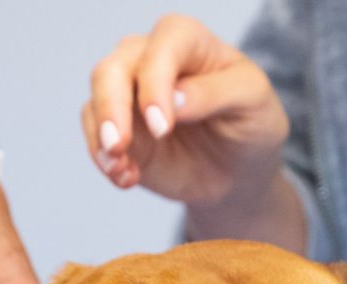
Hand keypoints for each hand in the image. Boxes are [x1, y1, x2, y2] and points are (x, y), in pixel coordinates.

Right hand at [82, 14, 288, 206]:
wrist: (237, 172)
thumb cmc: (250, 124)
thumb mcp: (252, 103)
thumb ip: (214, 94)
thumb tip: (173, 100)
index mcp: (190, 41)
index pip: (165, 43)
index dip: (156, 80)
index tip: (161, 125)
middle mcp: (152, 59)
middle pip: (114, 66)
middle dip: (112, 107)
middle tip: (119, 147)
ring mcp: (130, 93)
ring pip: (96, 97)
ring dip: (101, 136)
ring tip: (122, 171)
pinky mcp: (118, 127)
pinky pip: (94, 135)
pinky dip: (103, 159)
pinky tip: (126, 179)